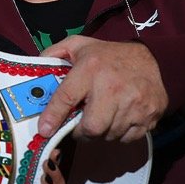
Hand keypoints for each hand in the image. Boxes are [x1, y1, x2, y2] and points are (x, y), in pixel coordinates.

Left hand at [38, 36, 168, 142]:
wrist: (150, 56)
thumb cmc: (107, 55)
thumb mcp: (77, 45)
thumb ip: (54, 54)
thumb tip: (34, 68)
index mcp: (91, 68)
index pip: (66, 98)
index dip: (53, 117)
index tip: (45, 130)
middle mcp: (113, 87)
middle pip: (92, 127)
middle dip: (82, 132)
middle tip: (80, 126)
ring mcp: (135, 103)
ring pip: (109, 135)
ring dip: (101, 132)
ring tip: (101, 117)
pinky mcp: (150, 114)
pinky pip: (128, 138)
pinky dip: (119, 134)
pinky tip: (117, 118)